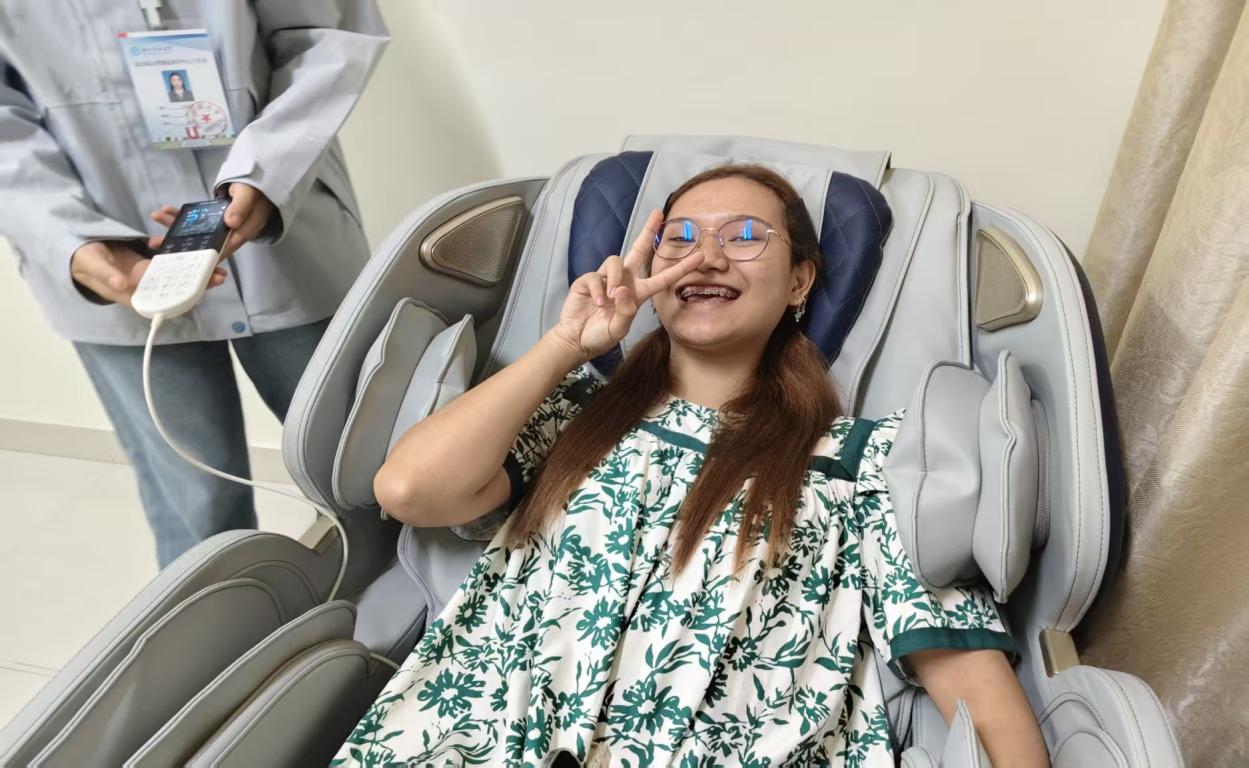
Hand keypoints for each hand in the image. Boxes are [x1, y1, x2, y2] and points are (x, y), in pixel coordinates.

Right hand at [71, 240, 225, 305]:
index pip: (161, 301)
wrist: (81, 250)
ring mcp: (150, 276)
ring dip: (198, 271)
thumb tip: (123, 285)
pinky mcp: (151, 264)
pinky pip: (172, 263)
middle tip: (220, 276)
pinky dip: (186, 259)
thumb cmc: (83, 260)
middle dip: (198, 284)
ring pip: (179, 276)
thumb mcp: (92, 265)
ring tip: (220, 266)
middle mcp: (145, 288)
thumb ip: (106, 275)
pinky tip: (202, 253)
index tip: (199, 293)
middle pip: (176, 289)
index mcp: (132, 295)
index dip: (182, 299)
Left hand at [151, 183, 274, 258]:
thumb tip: (229, 223)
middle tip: (156, 243)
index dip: (202, 254)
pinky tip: (166, 210)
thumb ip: (241, 207)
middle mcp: (231, 233)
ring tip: (155, 218)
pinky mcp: (215, 218)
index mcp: (243, 231)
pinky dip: (181, 216)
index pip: (222, 247)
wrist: (259, 181)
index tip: (182, 257)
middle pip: (205, 243)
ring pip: (198, 232)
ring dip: (176, 227)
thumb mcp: (250, 194)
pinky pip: (197, 220)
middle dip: (180, 244)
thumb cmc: (256, 189)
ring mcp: (222, 226)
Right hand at [551, 209, 704, 360]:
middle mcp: (624, 281)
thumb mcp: (618, 330)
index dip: (682, 267)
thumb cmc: (600, 336)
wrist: (576, 340)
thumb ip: (625, 312)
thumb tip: (622, 289)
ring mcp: (605, 279)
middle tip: (659, 212)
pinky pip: (595, 276)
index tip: (700, 257)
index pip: (663, 278)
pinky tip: (597, 303)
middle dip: (648, 230)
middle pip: (638, 249)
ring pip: (616, 260)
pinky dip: (598, 290)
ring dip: (615, 277)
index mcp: (637, 293)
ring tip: (611, 297)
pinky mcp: (587, 280)